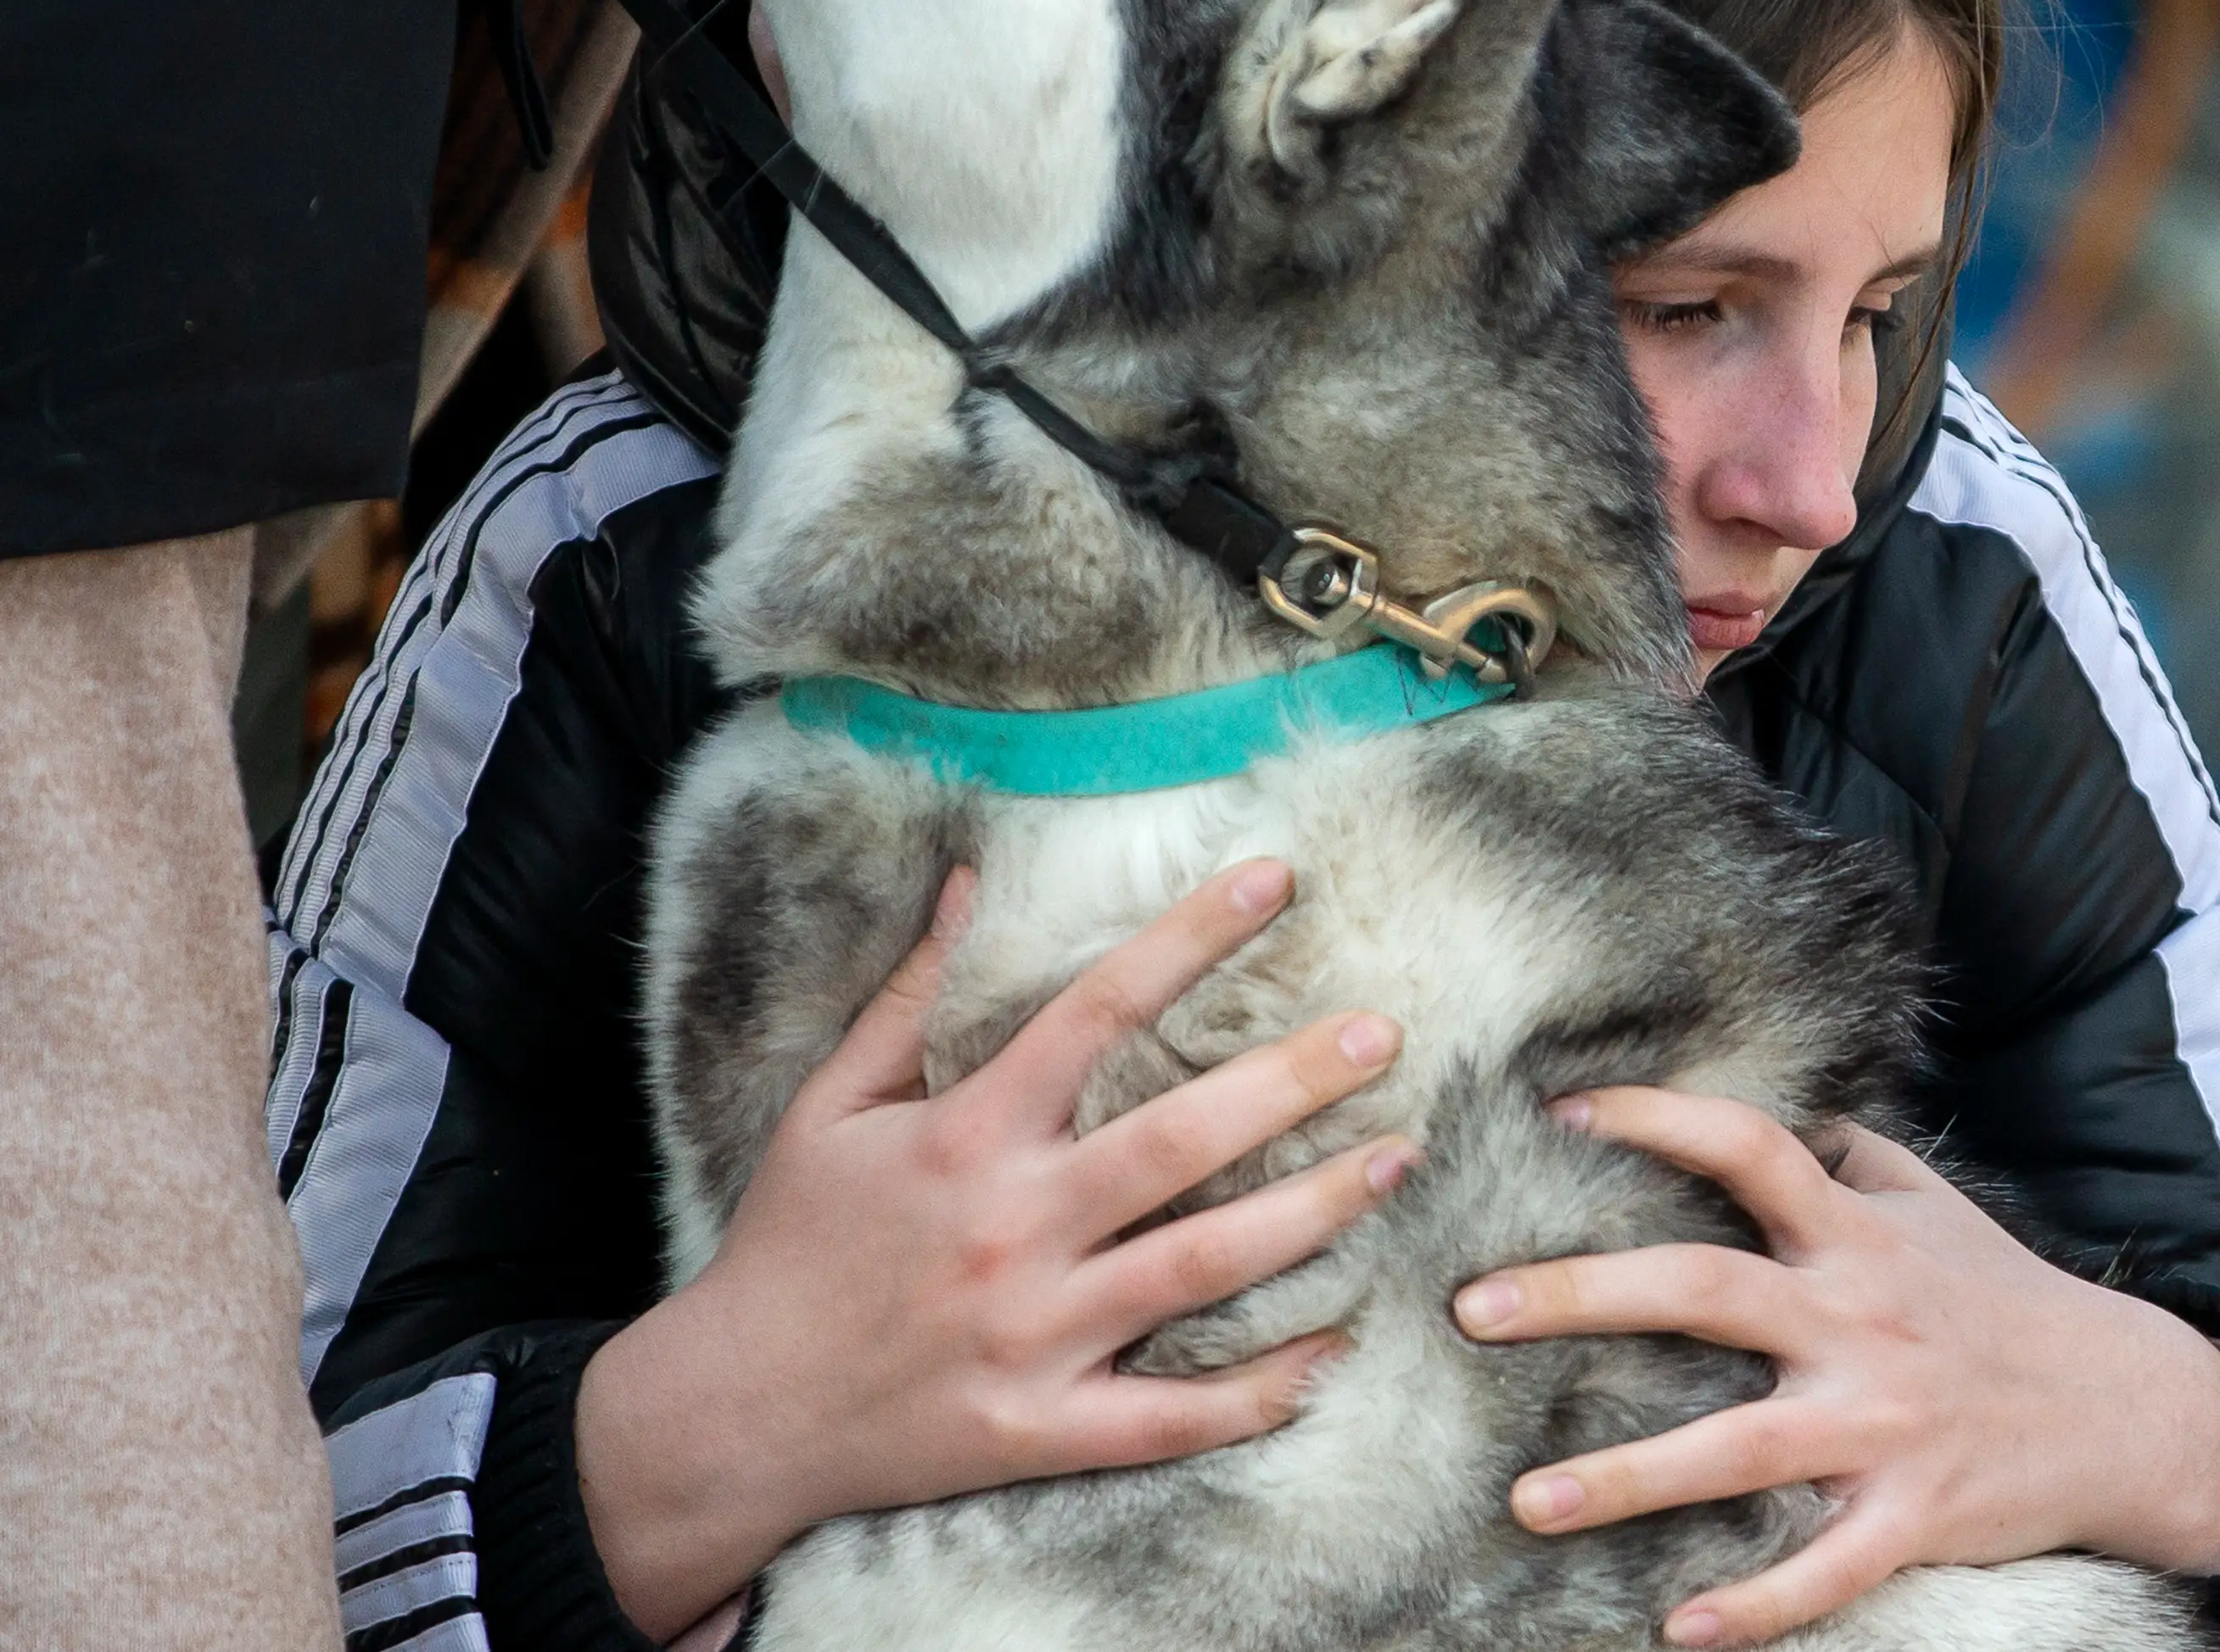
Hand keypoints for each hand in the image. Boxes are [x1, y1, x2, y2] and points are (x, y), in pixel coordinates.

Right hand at [579, 860, 1416, 1639]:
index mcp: (964, 1136)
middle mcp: (1010, 1227)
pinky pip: (1177, 1415)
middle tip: (1382, 1034)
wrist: (731, 1413)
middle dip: (1292, 1080)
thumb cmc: (789, 1246)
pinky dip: (1264, 1388)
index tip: (1274, 879)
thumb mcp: (831, 1106)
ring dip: (1314, 1211)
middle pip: (1180, 1138)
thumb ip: (912, 997)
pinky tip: (1339, 1346)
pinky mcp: (1043, 1428)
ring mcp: (1034, 1334)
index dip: (1191, 936)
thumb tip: (971, 884)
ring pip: (1204, 1266)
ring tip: (1399, 1159)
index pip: (1096, 1011)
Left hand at [1449, 1088, 2219, 1647]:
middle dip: (1582, 1296)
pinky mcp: (1914, 1516)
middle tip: (1470, 1310)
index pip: (1750, 1148)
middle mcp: (1859, 1319)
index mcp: (1857, 1236)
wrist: (2130, 1410)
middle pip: (1704, 1290)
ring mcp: (1884, 1423)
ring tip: (1525, 1502)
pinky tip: (1676, 1631)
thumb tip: (1781, 1106)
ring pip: (1738, 1448)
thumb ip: (1852, 1157)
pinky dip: (1752, 1606)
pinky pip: (1822, 1570)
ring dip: (1624, 1478)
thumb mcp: (1938, 1209)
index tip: (1561, 1111)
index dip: (1659, 1118)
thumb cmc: (2008, 1301)